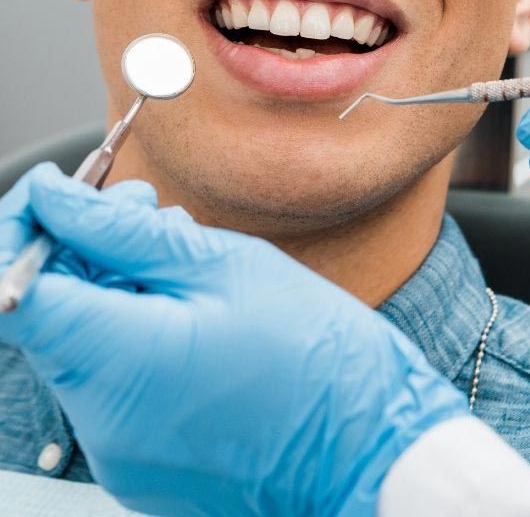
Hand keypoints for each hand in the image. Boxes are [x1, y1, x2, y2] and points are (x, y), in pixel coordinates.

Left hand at [0, 163, 467, 516]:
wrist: (368, 448)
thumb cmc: (317, 356)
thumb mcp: (227, 266)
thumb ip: (125, 233)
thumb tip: (54, 199)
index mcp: (122, 364)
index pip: (12, 293)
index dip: (19, 230)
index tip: (55, 194)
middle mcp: (101, 420)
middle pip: (49, 315)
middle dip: (80, 248)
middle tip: (140, 207)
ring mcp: (117, 449)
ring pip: (82, 343)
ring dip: (112, 287)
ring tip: (181, 252)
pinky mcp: (140, 460)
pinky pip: (112, 380)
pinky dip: (133, 331)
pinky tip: (190, 304)